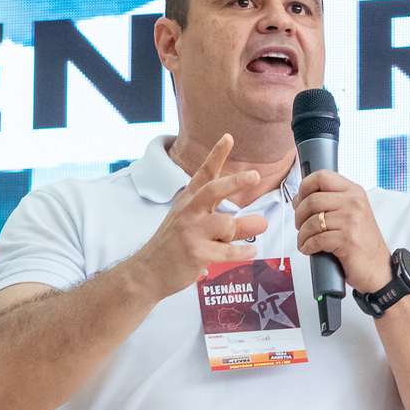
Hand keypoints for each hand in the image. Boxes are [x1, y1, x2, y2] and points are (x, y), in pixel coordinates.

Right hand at [125, 135, 268, 298]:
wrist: (147, 272)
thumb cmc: (175, 246)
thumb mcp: (197, 227)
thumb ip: (230, 223)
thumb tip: (262, 222)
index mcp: (188, 201)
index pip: (204, 174)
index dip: (216, 155)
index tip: (228, 138)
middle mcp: (189, 212)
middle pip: (213, 190)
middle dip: (235, 181)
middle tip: (255, 175)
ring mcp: (191, 232)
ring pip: (227, 224)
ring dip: (236, 233)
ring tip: (231, 242)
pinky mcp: (195, 253)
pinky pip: (228, 251)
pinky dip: (242, 253)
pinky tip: (250, 252)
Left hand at [293, 171, 392, 292]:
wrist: (378, 268)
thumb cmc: (362, 241)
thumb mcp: (352, 213)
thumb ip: (332, 201)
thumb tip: (300, 198)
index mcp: (354, 192)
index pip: (322, 176)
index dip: (304, 187)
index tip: (300, 200)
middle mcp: (354, 202)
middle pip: (312, 200)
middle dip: (299, 216)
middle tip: (300, 226)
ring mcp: (352, 220)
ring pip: (312, 222)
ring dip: (302, 234)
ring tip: (304, 240)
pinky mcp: (348, 240)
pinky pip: (316, 239)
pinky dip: (307, 246)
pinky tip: (309, 249)